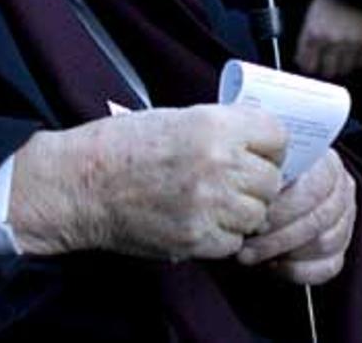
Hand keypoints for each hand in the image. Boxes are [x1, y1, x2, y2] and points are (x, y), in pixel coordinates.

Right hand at [8, 105, 286, 260]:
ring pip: (256, 214)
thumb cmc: (122, 146)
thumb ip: (223, 127)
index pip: (278, 137)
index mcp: (214, 125)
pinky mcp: (196, 238)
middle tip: (233, 180)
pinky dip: (223, 236)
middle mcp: (217, 163)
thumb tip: (260, 140)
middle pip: (271, 180)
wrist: (83, 183)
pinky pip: (233, 242)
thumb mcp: (178, 118)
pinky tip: (200, 219)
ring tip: (214, 201)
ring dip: (242, 211)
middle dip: (257, 182)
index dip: (270, 146)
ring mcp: (208, 204)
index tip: (259, 152)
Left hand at [236, 151, 355, 285]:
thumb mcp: (262, 165)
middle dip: (278, 236)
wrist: (267, 191)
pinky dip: (298, 270)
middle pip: (319, 218)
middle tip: (247, 245)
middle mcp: (341, 190)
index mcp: (327, 163)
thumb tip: (252, 188)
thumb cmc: (262, 178)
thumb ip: (263, 173)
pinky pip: (327, 267)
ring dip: (284, 253)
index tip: (256, 220)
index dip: (284, 208)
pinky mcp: (339, 249)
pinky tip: (274, 264)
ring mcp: (344, 220)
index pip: (315, 187)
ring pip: (324, 244)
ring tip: (253, 254)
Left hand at [294, 0, 361, 78]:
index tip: (308, 66)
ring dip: (339, 68)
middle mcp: (331, 41)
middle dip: (323, 70)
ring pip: (343, 69)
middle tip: (324, 68)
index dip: (307, 66)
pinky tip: (351, 58)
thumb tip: (301, 57)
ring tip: (338, 64)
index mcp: (314, 34)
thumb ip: (306, 38)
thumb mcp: (311, 16)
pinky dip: (354, 62)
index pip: (306, 62)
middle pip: (326, 70)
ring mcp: (349, 43)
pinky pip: (359, 62)